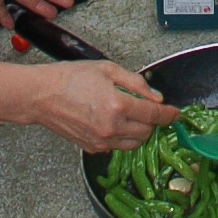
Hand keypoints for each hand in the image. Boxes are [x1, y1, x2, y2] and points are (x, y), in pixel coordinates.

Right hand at [28, 59, 179, 151]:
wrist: (42, 95)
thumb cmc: (71, 78)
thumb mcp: (108, 69)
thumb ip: (136, 83)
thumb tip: (155, 97)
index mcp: (117, 105)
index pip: (153, 115)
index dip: (169, 115)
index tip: (175, 113)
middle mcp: (111, 127)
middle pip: (146, 132)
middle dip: (153, 121)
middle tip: (148, 109)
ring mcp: (101, 141)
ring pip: (134, 143)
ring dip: (139, 132)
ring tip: (132, 115)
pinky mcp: (92, 148)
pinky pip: (117, 147)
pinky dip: (123, 138)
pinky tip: (115, 123)